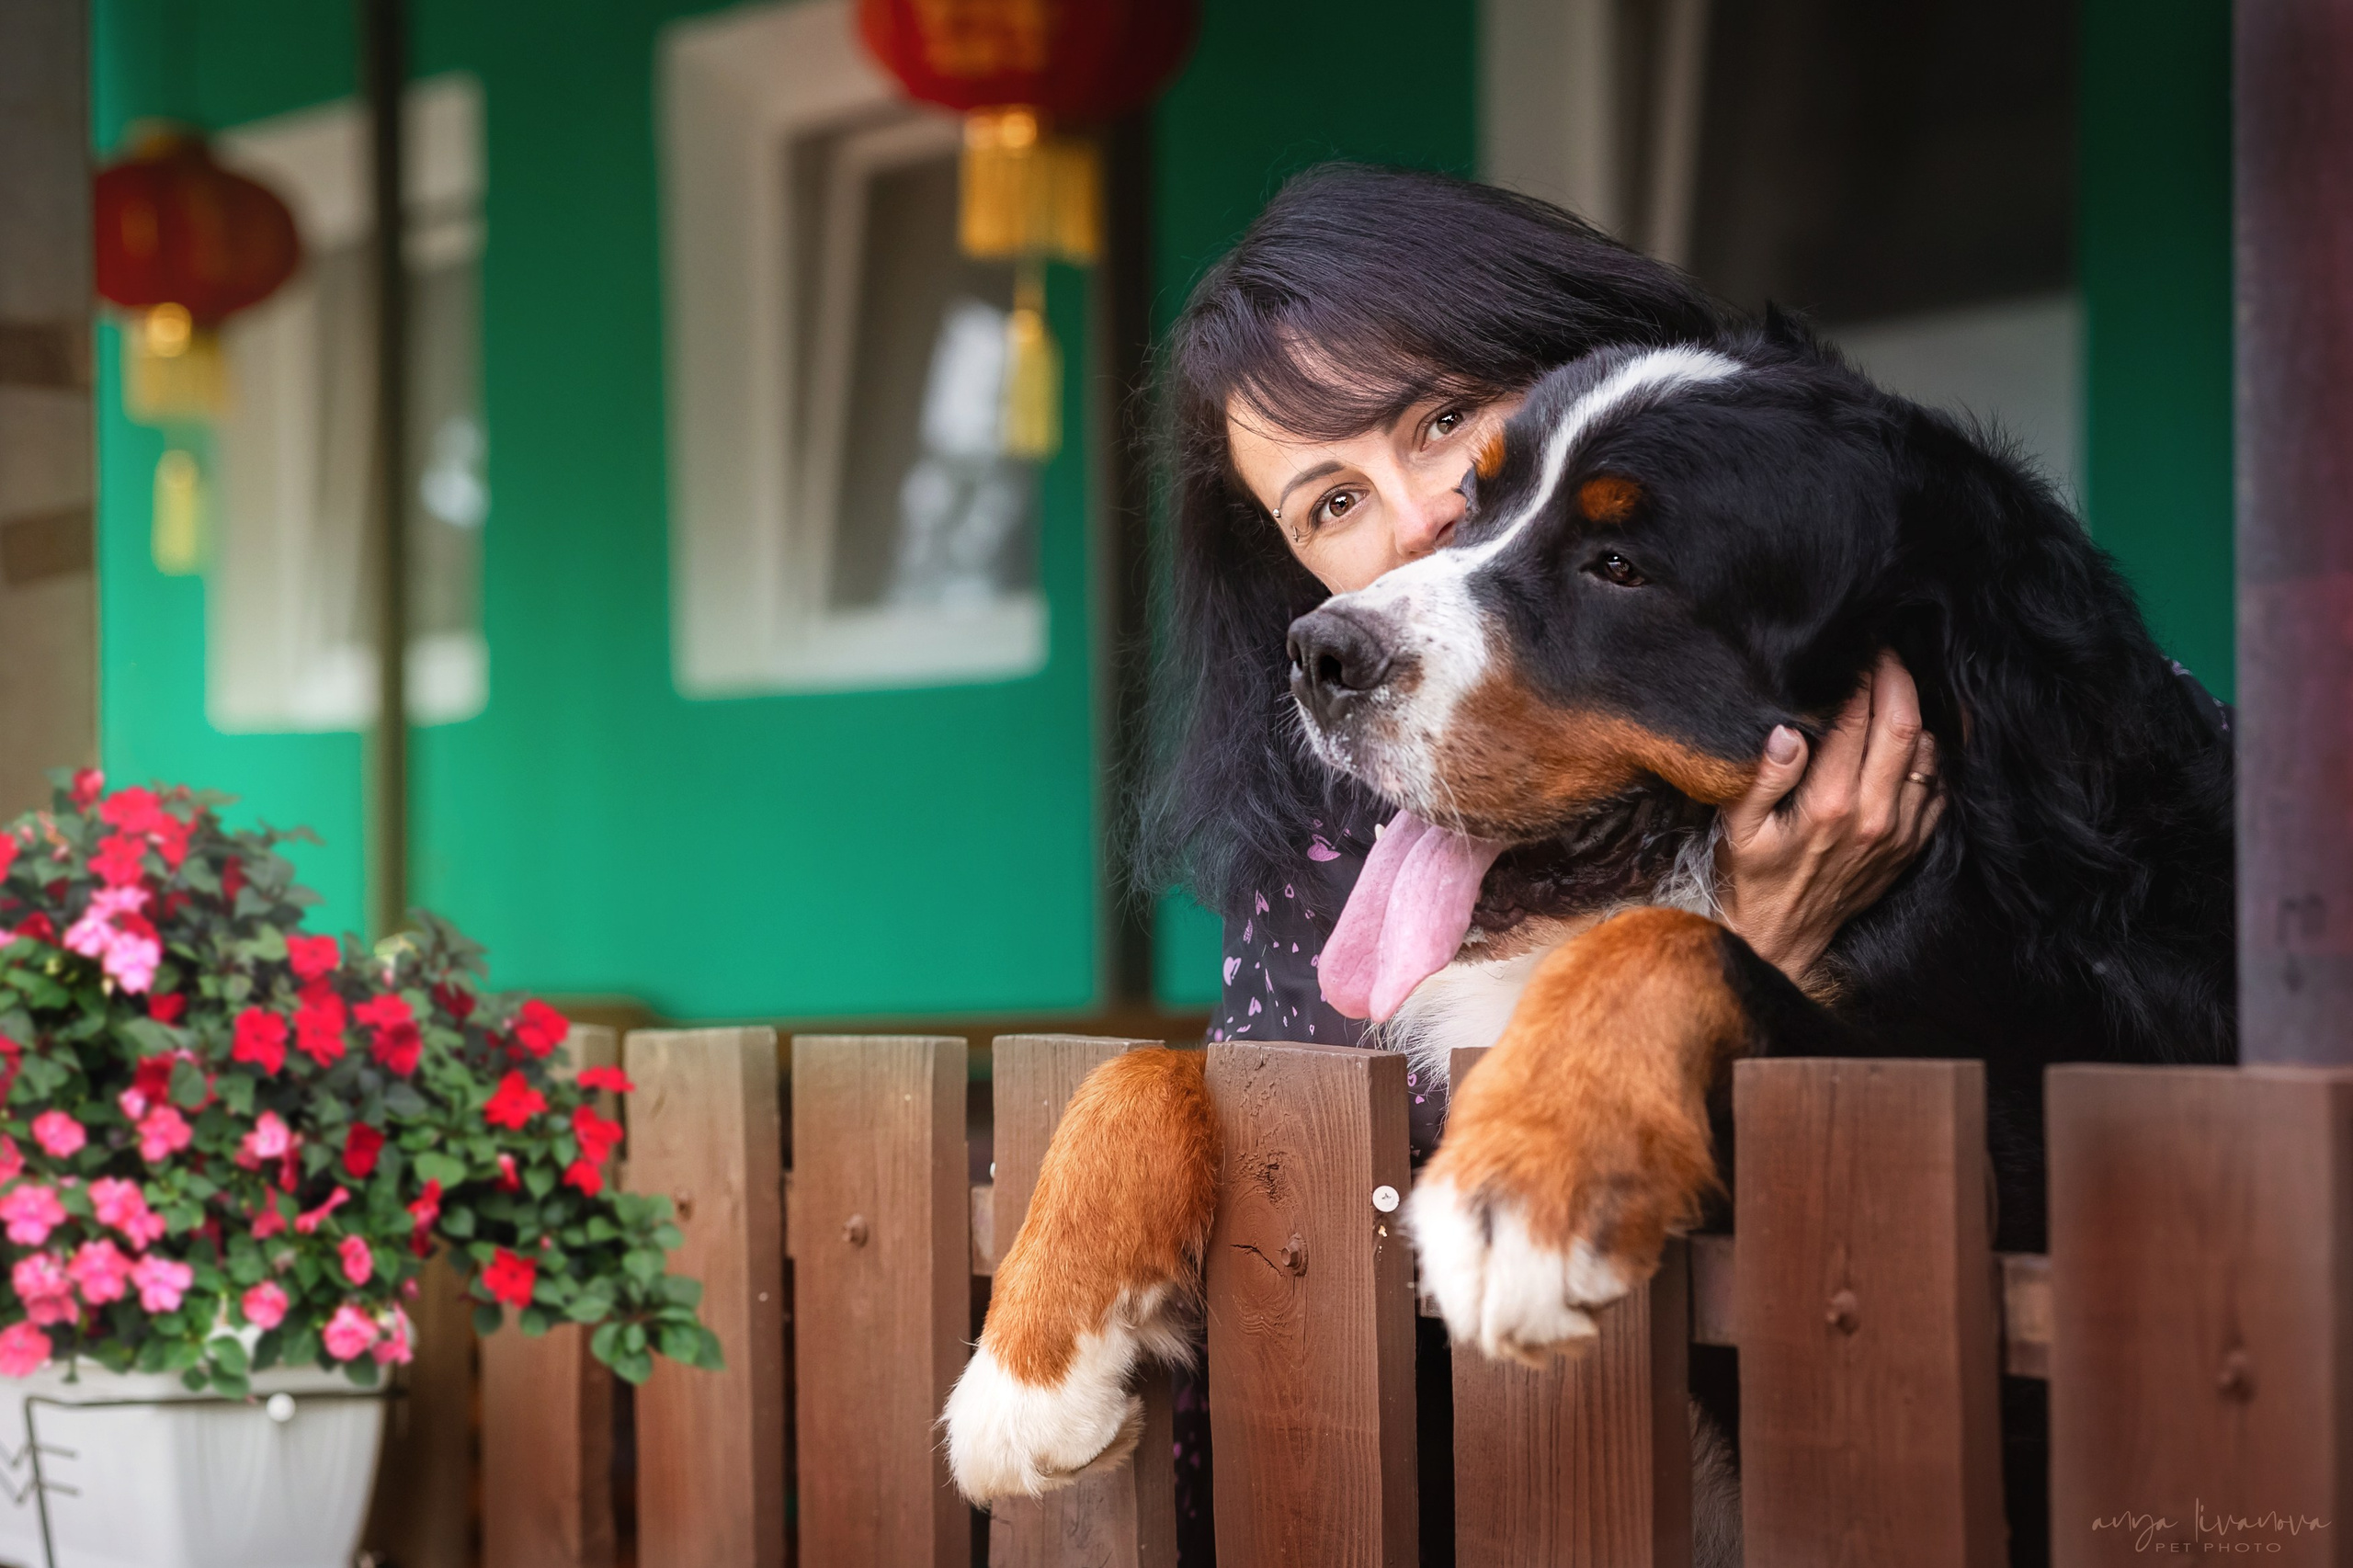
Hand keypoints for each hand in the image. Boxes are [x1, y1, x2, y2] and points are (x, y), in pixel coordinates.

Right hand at [1715, 651, 1944, 981]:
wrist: (1785, 940)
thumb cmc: (1753, 876)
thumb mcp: (1739, 829)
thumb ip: (1763, 778)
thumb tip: (1786, 732)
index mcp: (1829, 804)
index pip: (1857, 720)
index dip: (1862, 675)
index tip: (1858, 647)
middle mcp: (1874, 816)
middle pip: (1905, 726)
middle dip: (1899, 678)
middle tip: (1885, 651)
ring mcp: (1900, 832)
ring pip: (1928, 752)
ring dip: (1916, 712)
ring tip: (1895, 685)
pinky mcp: (1913, 844)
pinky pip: (1938, 785)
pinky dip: (1931, 753)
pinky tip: (1910, 734)